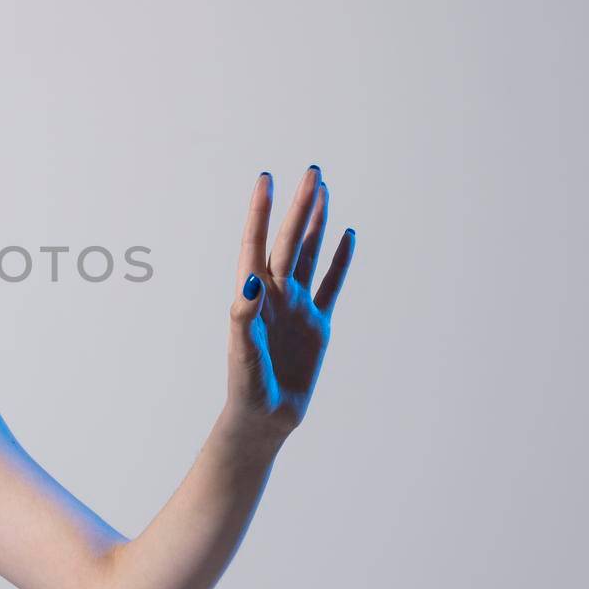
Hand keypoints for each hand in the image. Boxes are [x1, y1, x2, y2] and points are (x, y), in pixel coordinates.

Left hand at [224, 166, 355, 442]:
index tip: (266, 178)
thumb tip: (251, 279)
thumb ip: (243, 315)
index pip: (256, 243)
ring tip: (322, 191)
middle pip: (289, 241)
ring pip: (309, 255)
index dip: (260, 211)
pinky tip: (346, 236)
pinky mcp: (317, 324)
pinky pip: (331, 285)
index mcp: (252, 294)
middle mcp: (275, 293)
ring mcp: (297, 306)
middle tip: (311, 171)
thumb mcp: (242, 351)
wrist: (265, 416)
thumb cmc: (246, 384)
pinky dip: (339, 261)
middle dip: (299, 206)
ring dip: (315, 223)